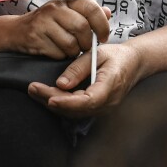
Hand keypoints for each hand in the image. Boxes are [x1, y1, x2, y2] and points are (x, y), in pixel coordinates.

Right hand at [10, 0, 110, 58]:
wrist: (15, 30)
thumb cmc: (45, 23)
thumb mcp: (66, 14)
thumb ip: (87, 14)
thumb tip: (108, 12)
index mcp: (65, 2)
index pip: (91, 8)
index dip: (102, 24)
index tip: (103, 36)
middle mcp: (54, 9)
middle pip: (82, 27)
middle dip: (87, 42)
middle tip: (85, 48)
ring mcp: (43, 22)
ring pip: (71, 43)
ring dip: (74, 52)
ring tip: (70, 50)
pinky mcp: (36, 37)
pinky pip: (57, 53)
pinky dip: (60, 56)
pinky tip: (56, 51)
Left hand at [28, 40, 143, 115]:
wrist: (134, 63)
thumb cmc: (116, 56)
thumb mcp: (97, 54)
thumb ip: (79, 69)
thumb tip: (60, 84)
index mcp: (110, 87)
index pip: (88, 101)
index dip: (68, 102)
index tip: (50, 98)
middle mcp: (107, 102)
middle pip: (76, 108)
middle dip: (51, 100)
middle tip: (32, 88)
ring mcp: (102, 108)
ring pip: (74, 112)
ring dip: (52, 103)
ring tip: (34, 90)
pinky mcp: (96, 108)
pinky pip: (76, 110)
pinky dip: (60, 103)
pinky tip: (45, 95)